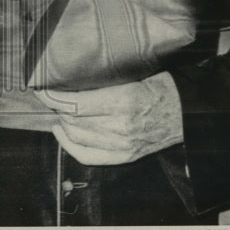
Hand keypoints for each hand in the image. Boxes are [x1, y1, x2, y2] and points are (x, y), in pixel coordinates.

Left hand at [37, 71, 183, 164]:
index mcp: (123, 101)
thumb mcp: (134, 74)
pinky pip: (87, 156)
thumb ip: (105, 79)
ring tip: (57, 110)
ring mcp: (123, 144)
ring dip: (62, 123)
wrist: (187, 112)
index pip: (76, 103)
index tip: (42, 88)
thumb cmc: (161, 86)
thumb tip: (71, 76)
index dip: (53, 97)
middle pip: (73, 120)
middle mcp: (121, 125)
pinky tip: (62, 132)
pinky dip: (69, 145)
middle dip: (56, 108)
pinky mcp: (125, 156)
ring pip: (77, 136)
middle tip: (50, 96)